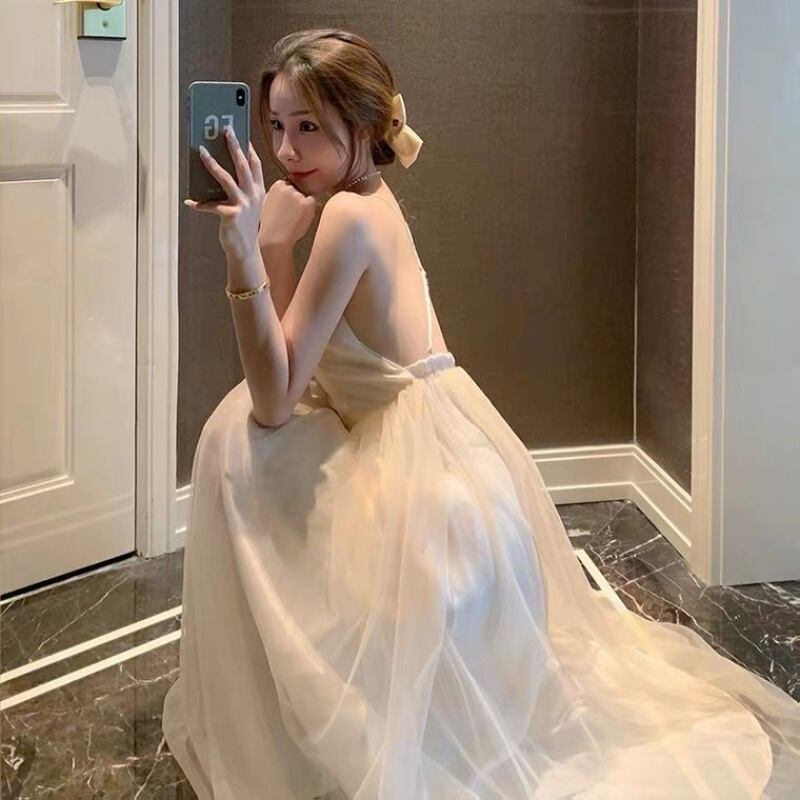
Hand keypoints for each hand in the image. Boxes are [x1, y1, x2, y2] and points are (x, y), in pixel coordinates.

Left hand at [183, 126, 264, 262]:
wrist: (245, 251)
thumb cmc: (243, 226)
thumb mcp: (247, 205)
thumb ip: (240, 190)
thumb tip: (220, 171)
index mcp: (258, 191)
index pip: (255, 165)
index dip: (248, 149)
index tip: (241, 134)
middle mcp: (253, 196)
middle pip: (242, 165)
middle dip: (234, 146)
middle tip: (226, 130)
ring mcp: (243, 205)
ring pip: (226, 179)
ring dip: (213, 164)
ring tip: (203, 151)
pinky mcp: (230, 215)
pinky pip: (211, 205)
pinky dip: (199, 204)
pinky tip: (189, 202)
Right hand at [258, 176, 318, 248]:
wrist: (275, 238)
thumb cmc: (271, 225)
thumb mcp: (267, 203)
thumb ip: (276, 194)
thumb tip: (284, 189)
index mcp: (277, 186)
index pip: (288, 185)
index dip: (289, 197)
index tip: (287, 206)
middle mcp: (288, 187)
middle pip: (298, 190)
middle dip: (297, 200)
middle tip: (291, 214)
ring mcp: (298, 195)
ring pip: (306, 197)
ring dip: (304, 206)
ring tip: (294, 219)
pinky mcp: (307, 203)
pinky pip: (312, 203)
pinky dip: (309, 211)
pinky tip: (300, 219)